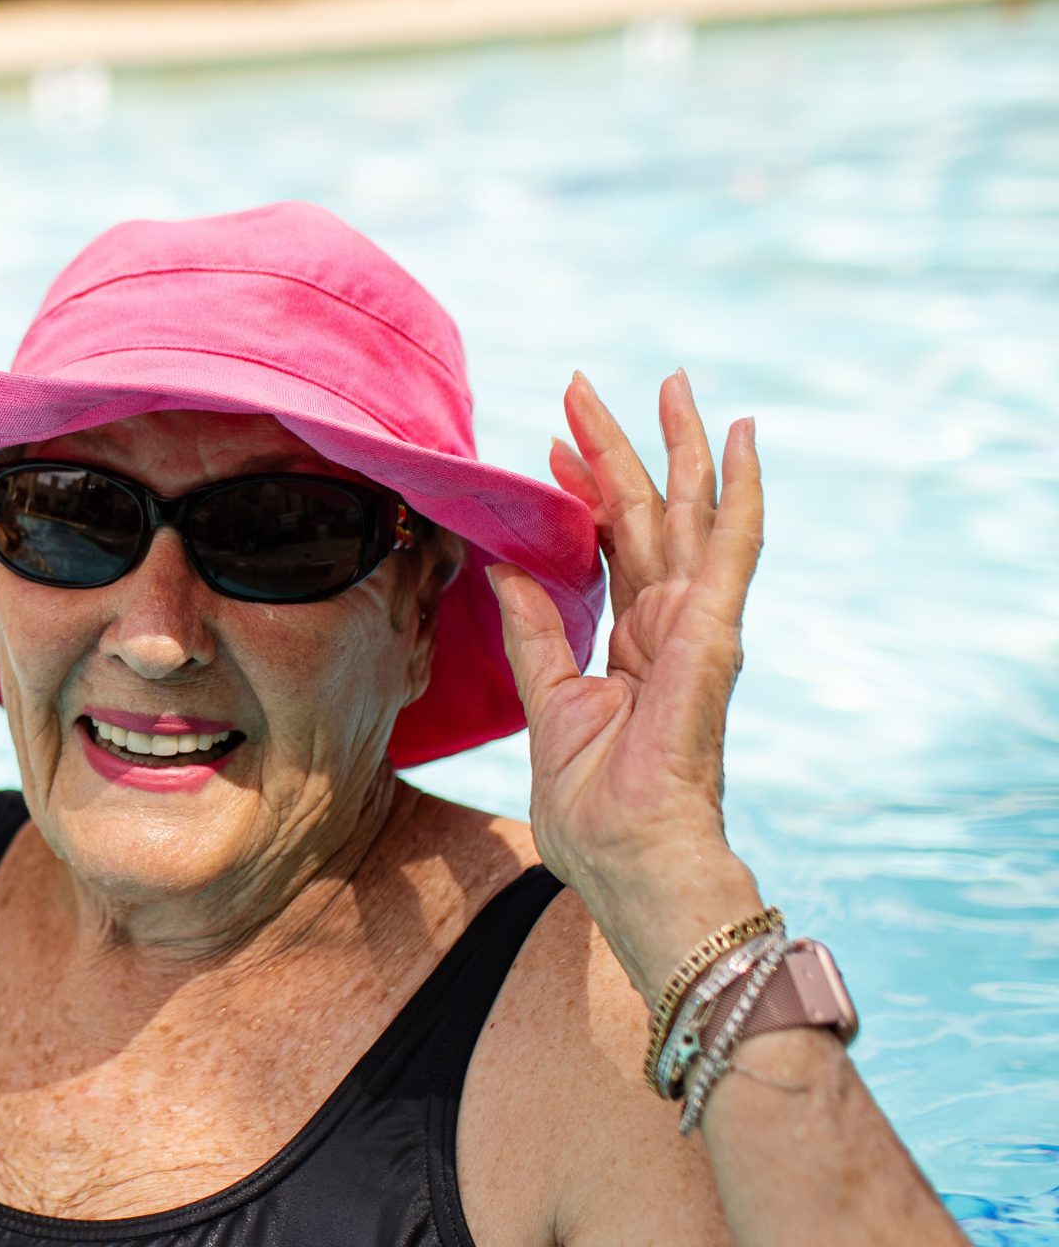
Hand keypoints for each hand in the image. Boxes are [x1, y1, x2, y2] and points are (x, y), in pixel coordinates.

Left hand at [486, 370, 763, 990]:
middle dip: (619, 448)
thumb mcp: (547, 705)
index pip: (606, 549)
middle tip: (589, 387)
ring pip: (690, 514)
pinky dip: (741, 492)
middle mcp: (668, 627)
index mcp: (631, 646)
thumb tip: (503, 569)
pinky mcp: (714, 634)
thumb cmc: (596, 811)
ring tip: (675, 383)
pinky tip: (743, 440)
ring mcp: (697, 626)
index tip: (548, 445)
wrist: (634, 862)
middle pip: (646, 516)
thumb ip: (532, 634)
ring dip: (681, 446)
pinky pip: (732, 549)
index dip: (579, 493)